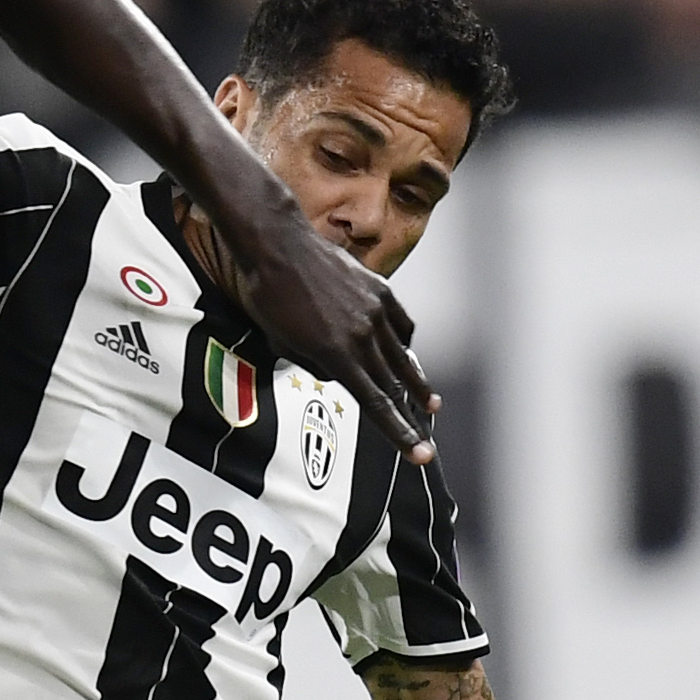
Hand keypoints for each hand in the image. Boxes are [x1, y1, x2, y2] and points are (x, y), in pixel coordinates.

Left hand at [220, 216, 438, 459]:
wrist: (279, 246)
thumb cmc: (270, 296)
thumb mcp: (284, 343)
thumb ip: (316, 365)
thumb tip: (339, 375)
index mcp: (337, 354)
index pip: (377, 405)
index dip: (400, 434)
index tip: (421, 453)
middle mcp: (363, 335)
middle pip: (394, 385)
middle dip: (412, 415)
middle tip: (428, 438)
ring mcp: (375, 311)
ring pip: (402, 357)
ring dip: (416, 382)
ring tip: (429, 402)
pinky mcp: (380, 290)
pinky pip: (400, 325)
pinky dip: (404, 342)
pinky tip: (406, 352)